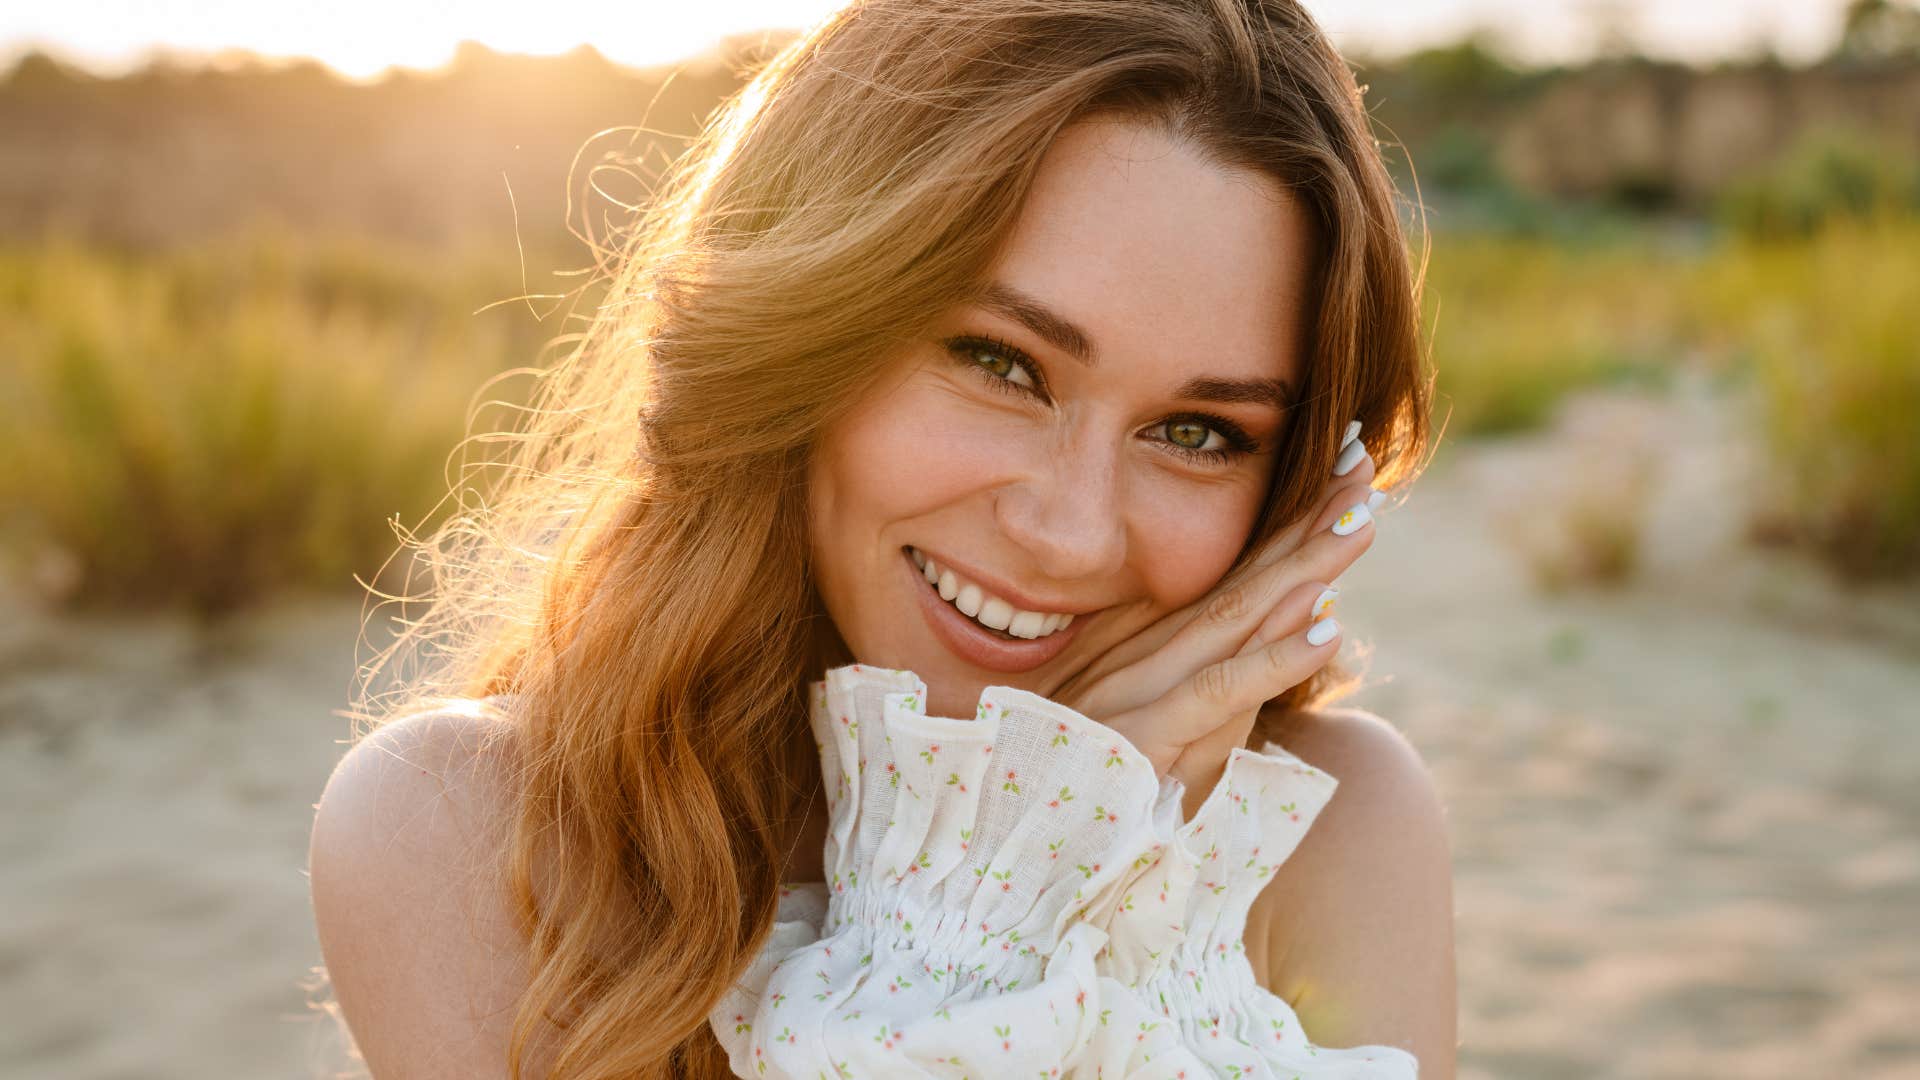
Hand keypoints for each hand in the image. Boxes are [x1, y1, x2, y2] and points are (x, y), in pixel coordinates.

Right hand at [1053, 419, 1383, 816]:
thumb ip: (1216, 706)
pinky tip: (1324, 631)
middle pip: (1239, 579)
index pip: (1228, 575)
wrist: (996, 852)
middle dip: (1305, 522)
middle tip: (1364, 466)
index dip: (1284, 524)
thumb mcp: (1150, 744)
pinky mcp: (1141, 739)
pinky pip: (1215, 693)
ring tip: (1359, 521)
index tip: (1340, 478)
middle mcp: (1139, 656)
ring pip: (1233, 618)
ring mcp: (1137, 692)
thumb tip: (1297, 638)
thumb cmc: (1071, 804)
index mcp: (1140, 648)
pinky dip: (1272, 663)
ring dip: (1301, 567)